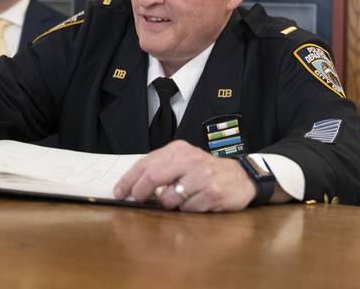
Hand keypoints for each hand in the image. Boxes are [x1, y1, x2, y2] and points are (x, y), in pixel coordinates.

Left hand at [113, 140, 255, 211]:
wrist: (241, 177)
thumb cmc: (205, 171)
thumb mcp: (183, 161)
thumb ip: (161, 168)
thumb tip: (132, 186)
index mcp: (178, 150)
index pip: (146, 164)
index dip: (128, 180)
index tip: (118, 192)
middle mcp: (190, 160)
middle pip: (153, 176)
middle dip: (139, 192)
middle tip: (135, 201)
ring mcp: (202, 177)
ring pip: (169, 197)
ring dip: (167, 204)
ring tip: (177, 201)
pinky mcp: (213, 193)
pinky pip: (188, 209)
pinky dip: (186, 210)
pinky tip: (195, 204)